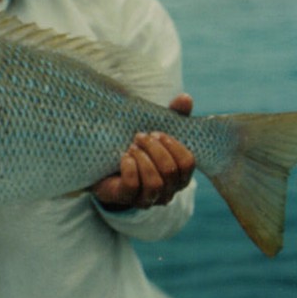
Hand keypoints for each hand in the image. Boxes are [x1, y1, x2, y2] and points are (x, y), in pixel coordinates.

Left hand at [92, 94, 195, 210]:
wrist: (108, 168)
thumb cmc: (140, 148)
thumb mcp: (157, 132)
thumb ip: (173, 116)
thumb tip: (185, 98)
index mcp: (179, 175)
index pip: (188, 163)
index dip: (174, 146)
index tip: (157, 133)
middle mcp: (168, 190)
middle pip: (170, 172)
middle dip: (154, 149)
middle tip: (140, 136)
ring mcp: (148, 198)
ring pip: (155, 183)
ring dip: (142, 159)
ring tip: (132, 146)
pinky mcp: (127, 199)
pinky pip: (132, 187)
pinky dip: (129, 169)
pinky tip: (124, 157)